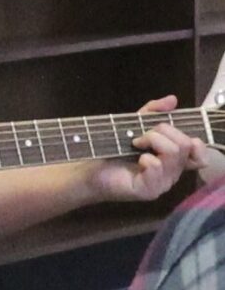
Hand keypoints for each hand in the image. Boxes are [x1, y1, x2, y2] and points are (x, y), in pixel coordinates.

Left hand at [89, 95, 203, 201]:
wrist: (89, 169)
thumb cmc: (113, 149)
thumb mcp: (133, 125)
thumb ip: (153, 112)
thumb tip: (172, 99)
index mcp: (174, 160)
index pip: (199, 153)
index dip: (192, 140)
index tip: (167, 132)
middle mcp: (172, 173)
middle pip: (184, 144)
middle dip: (160, 132)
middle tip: (139, 137)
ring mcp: (162, 183)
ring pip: (173, 153)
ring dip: (151, 140)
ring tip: (135, 144)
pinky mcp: (149, 190)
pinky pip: (156, 166)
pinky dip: (145, 157)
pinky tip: (136, 159)